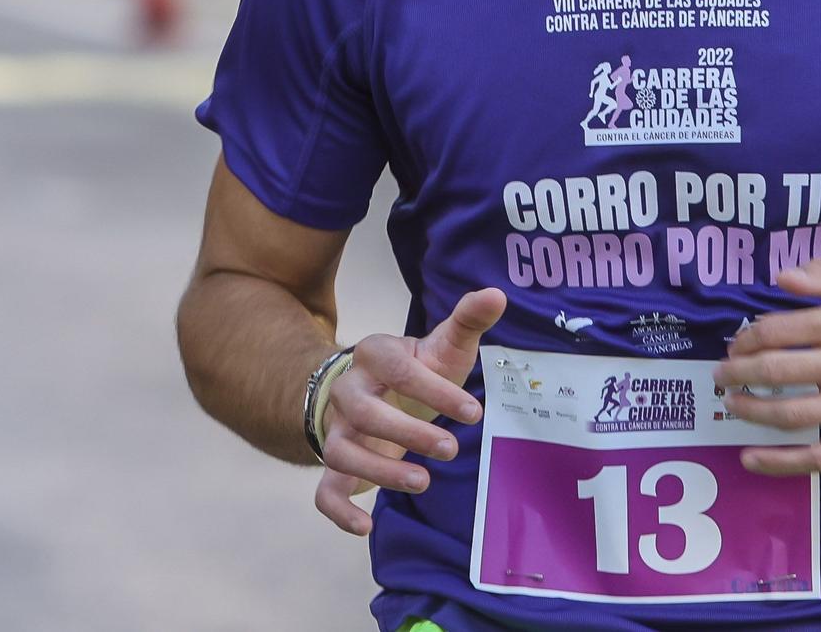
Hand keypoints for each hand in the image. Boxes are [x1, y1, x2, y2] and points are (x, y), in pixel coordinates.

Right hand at [313, 287, 505, 534]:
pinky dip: (339, 512)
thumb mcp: (443, 345)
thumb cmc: (418, 369)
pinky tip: (366, 527)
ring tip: (423, 482)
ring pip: (340, 450)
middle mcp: (349, 390)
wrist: (375, 389)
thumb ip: (468, 319)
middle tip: (451, 449)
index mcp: (375, 353)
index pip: (399, 369)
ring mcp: (337, 429)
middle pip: (364, 411)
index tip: (474, 413)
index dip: (436, 391)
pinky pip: (324, 490)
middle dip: (407, 432)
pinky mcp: (334, 463)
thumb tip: (496, 293)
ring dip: (378, 470)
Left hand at [714, 257, 820, 475]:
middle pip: (779, 370)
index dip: (748, 339)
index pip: (781, 330)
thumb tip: (781, 277)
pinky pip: (818, 457)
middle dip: (739, 374)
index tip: (735, 345)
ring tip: (732, 405)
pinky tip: (751, 458)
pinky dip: (780, 461)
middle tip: (721, 376)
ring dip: (752, 410)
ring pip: (793, 413)